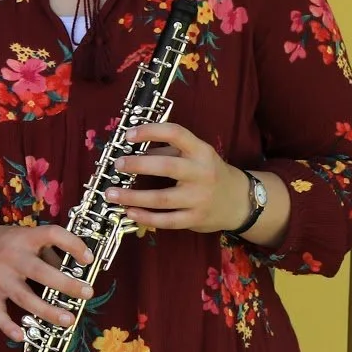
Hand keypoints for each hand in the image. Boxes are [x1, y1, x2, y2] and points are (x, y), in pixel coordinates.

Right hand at [0, 221, 94, 343]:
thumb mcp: (27, 237)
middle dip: (65, 284)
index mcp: (25, 238)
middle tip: (87, 293)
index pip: (52, 235)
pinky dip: (7, 325)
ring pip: (23, 296)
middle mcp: (11, 257)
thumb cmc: (7, 243)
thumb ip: (50, 253)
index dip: (73, 244)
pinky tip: (21, 336)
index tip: (89, 258)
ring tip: (68, 320)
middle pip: (39, 272)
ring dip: (47, 310)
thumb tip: (75, 273)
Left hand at [106, 122, 253, 234]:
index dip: (151, 131)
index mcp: (201, 151)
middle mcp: (202, 173)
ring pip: (162, 199)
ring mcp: (200, 199)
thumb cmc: (210, 173)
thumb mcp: (197, 155)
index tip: (128, 134)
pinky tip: (129, 212)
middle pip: (167, 167)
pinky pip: (167, 221)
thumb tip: (133, 149)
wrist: (241, 201)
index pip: (176, 134)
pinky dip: (145, 217)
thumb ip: (169, 150)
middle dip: (138, 165)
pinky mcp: (196, 219)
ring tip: (111, 193)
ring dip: (133, 197)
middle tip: (117, 164)